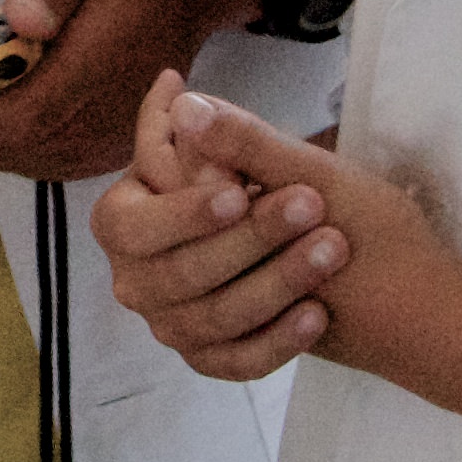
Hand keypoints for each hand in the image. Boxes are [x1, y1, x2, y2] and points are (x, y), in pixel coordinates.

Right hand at [95, 69, 345, 379]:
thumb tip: (183, 100)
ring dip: (277, 281)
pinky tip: (318, 313)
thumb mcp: (271, 157)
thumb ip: (229, 135)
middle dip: (249, 239)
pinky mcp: (208, 357)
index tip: (239, 190)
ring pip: (214, 316)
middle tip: (310, 204)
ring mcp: (170, 323)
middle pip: (180, 272)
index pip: (133, 225)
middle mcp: (135, 277)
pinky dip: (278, 340)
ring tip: (332, 248)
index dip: (183, 213)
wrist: (336, 250)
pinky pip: (236, 361)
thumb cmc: (283, 187)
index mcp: (125, 218)